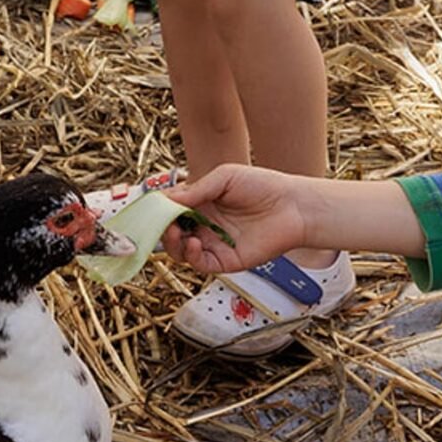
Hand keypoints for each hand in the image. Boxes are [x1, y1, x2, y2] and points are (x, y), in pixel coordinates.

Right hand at [159, 163, 313, 274]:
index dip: (159, 210)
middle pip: (172, 232)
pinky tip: (192, 243)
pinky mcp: (225, 260)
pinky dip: (190, 256)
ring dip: (172, 243)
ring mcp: (213, 243)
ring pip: (180, 250)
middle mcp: (204, 224)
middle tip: (159, 223)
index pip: (171, 209)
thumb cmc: (262, 186)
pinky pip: (199, 263)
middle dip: (161, 228)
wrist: (293, 207)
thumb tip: (165, 199)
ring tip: (176, 232)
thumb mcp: (224, 178)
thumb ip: (195, 190)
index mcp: (202, 203)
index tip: (148, 208)